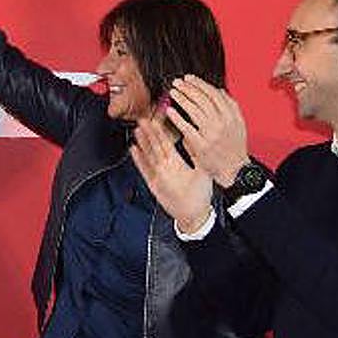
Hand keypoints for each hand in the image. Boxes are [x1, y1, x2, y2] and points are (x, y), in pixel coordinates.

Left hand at [129, 113, 213, 233]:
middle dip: (147, 133)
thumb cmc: (200, 196)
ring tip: (136, 131)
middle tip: (141, 120)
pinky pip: (143, 170)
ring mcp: (156, 178)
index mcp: (176, 166)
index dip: (158, 131)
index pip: (165, 144)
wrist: (192, 216)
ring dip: (141, 143)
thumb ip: (198, 155)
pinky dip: (137, 159)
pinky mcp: (152, 185)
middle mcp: (163, 171)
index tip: (153, 120)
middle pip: (154, 148)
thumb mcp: (204, 173)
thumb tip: (194, 139)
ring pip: (147, 157)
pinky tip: (133, 150)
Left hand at [167, 76, 250, 186]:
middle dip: (188, 88)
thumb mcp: (238, 123)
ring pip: (195, 110)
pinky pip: (187, 128)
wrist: (235, 169)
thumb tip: (219, 90)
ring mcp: (211, 134)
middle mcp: (223, 122)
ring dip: (182, 98)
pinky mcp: (201, 145)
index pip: (214, 94)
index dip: (200, 84)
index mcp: (231, 115)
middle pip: (203, 99)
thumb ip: (229, 106)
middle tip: (177, 82)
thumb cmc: (234, 146)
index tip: (189, 78)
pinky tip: (169, 110)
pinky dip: (177, 118)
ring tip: (172, 92)